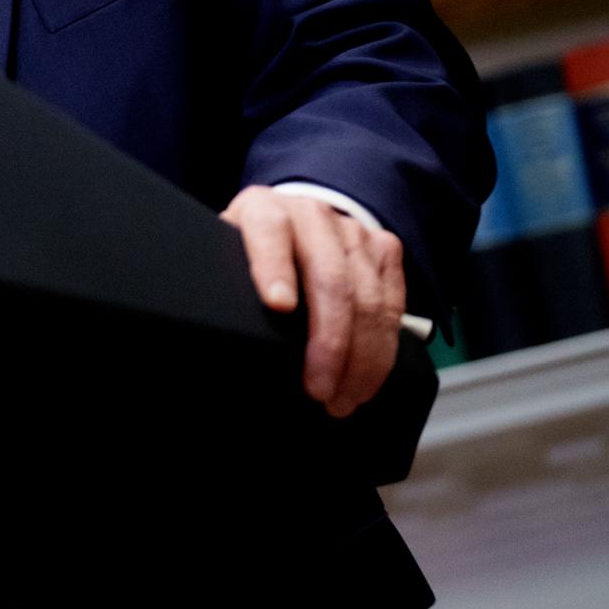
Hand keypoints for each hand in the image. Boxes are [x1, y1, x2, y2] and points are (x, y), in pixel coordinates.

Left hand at [220, 186, 405, 418]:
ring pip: (368, 299)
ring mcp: (353, 230)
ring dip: (361, 359)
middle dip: (329, 342)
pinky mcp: (384, 249)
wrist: (294, 221)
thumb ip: (224, 282)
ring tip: (342, 399)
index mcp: (262, 209)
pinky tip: (365, 381)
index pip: (269, 232)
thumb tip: (215, 338)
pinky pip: (393, 306)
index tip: (278, 306)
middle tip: (318, 390)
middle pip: (330, 279)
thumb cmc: (253, 252)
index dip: (273, 268)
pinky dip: (383, 351)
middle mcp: (311, 214)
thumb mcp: (227, 257)